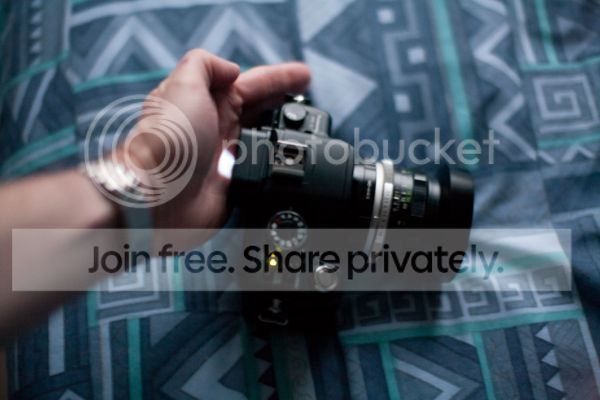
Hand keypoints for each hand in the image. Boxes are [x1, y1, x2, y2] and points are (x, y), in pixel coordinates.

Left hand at [120, 49, 310, 227]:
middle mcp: (216, 126)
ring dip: (282, 129)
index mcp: (206, 100)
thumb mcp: (182, 84)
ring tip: (303, 126)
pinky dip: (274, 160)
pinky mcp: (233, 181)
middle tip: (309, 97)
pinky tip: (286, 157)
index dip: (278, 78)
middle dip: (284, 100)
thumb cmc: (168, 141)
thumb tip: (232, 69)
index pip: (250, 83)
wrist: (160, 196)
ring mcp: (225, 155)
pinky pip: (260, 166)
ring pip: (261, 135)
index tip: (303, 76)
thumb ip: (205, 65)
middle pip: (258, 107)